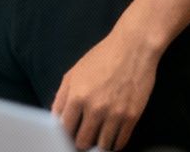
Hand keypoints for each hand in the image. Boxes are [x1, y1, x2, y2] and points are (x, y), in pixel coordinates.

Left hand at [52, 28, 160, 149]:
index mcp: (77, 96)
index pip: (65, 129)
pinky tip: (111, 138)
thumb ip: (61, 98)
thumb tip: (56, 120)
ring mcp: (115, 114)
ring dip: (98, 145)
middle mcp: (95, 108)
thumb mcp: (73, 73)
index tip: (67, 135)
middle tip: (82, 138)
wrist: (133, 48)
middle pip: (82, 141)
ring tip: (97, 138)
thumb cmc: (101, 58)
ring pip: (102, 146)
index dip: (64, 135)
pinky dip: (114, 144)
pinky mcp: (132, 116)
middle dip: (80, 142)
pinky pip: (120, 142)